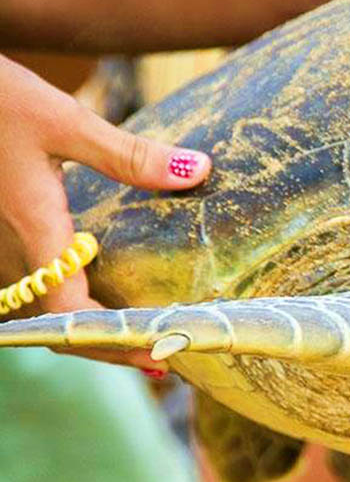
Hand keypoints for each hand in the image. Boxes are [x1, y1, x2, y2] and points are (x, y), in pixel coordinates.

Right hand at [0, 54, 210, 369]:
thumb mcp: (65, 120)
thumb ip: (129, 155)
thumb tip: (199, 171)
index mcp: (34, 231)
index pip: (72, 313)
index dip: (115, 342)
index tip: (159, 355)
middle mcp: (14, 249)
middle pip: (60, 325)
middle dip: (109, 349)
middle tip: (162, 361)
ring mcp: (3, 246)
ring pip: (44, 311)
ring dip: (89, 332)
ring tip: (140, 341)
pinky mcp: (3, 234)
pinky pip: (35, 289)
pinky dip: (69, 308)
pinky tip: (101, 301)